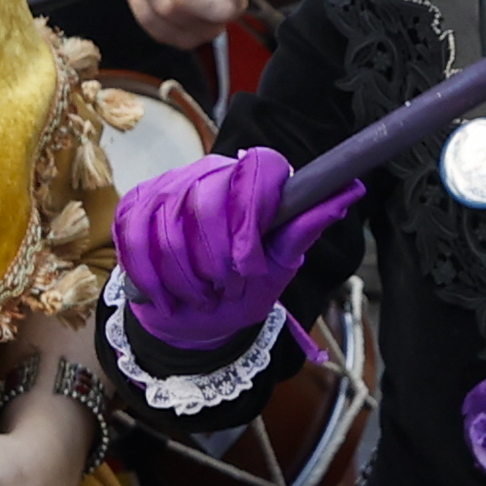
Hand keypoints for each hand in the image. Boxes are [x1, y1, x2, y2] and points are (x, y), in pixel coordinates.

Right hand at [115, 145, 359, 349]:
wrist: (192, 318)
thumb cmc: (243, 287)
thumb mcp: (280, 266)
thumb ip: (305, 228)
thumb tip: (352, 188)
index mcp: (251, 178)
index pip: (258, 167)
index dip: (252, 217)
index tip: (249, 265)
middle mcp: (208, 170)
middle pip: (207, 200)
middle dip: (215, 259)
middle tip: (225, 287)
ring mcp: (167, 185)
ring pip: (168, 226)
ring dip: (186, 277)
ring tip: (201, 297)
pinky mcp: (133, 206)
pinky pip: (134, 239)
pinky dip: (153, 280)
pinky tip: (168, 299)